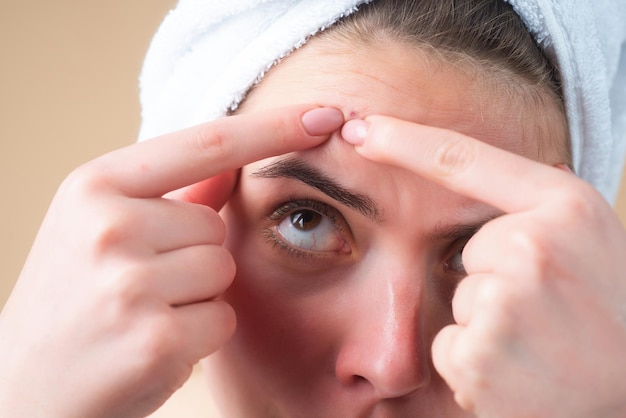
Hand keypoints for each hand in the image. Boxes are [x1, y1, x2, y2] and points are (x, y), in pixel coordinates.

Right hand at [0, 106, 342, 417]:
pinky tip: (150, 345)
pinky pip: (222, 319)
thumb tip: (233, 161)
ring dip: (196, 297)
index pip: (207, 143)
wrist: (23, 386)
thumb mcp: (99, 228)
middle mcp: (111, 226)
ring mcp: (131, 284)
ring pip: (223, 271)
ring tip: (141, 313)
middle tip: (138, 285)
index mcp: (96, 185)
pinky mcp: (158, 339)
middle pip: (217, 225)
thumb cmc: (70, 299)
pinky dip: (198, 336)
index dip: (274, 127)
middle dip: (193, 255)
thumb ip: (170, 193)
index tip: (327, 114)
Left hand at [341, 116, 625, 417]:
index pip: (463, 159)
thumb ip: (540, 206)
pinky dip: (476, 361)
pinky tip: (520, 373)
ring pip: (459, 299)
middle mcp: (534, 244)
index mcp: (563, 205)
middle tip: (551, 311)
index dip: (404, 140)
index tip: (359, 128)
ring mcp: (505, 301)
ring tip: (542, 344)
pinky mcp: (478, 355)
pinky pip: (449, 344)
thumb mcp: (593, 237)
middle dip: (497, 280)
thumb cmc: (612, 313)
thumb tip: (483, 170)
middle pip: (467, 249)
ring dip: (488, 324)